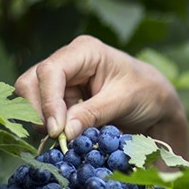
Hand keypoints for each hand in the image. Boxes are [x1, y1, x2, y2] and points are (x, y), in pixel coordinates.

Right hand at [14, 35, 188, 155]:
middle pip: (32, 82)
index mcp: (85, 51)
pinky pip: (44, 112)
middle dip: (38, 111)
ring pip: (33, 98)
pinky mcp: (62, 97)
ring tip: (64, 138)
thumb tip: (63, 132)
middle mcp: (68, 61)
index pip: (51, 71)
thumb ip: (93, 114)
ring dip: (43, 121)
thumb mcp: (123, 102)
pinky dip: (50, 126)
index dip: (48, 101)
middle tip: (55, 137)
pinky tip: (66, 137)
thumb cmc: (147, 93)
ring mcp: (63, 79)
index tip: (56, 130)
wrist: (157, 103)